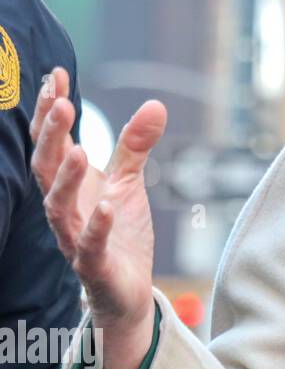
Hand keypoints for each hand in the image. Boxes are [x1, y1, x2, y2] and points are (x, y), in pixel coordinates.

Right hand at [30, 66, 167, 368]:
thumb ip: (135, 146)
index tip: (56, 76)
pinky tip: (107, 205)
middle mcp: (64, 209)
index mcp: (70, 186)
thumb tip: (155, 104)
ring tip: (79, 149)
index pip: (53, 143)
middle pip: (46, 168)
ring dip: (66, 178)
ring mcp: (75, 238)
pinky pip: (89, 246)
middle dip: (50, 136)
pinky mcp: (94, 266)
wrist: (127, 291)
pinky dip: (96, 225)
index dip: (50, 111)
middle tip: (61, 102)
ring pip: (57, 207)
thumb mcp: (129, 184)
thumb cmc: (119, 234)